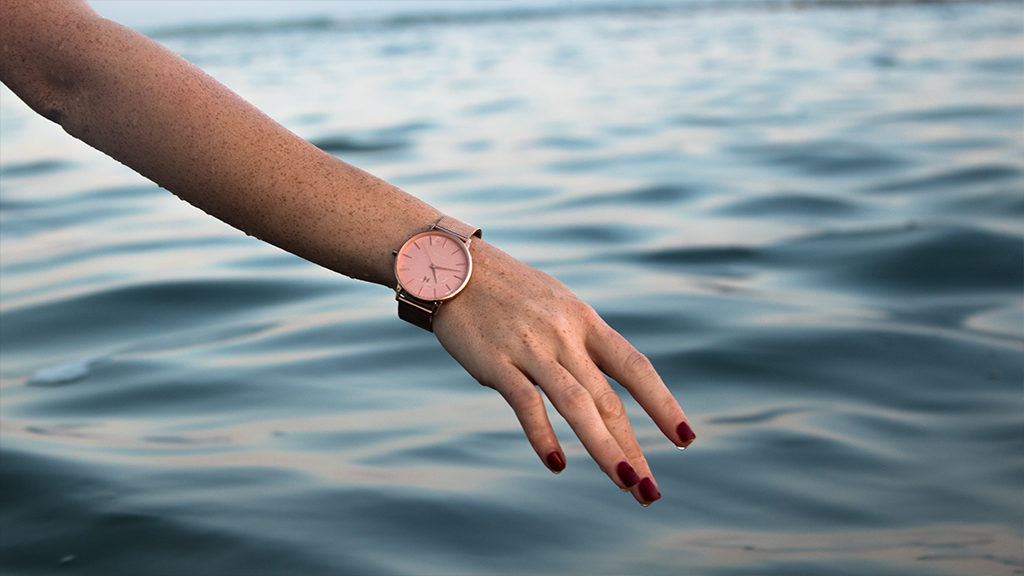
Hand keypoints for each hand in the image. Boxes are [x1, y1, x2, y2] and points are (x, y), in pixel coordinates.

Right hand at [432, 240, 694, 505]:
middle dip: (633, 448)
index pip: (635, 368)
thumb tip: (599, 393)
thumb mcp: (556, 305)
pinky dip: (543, 435)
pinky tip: (557, 464)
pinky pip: (526, 403)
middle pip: (609, 399)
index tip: (685, 439)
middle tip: (650, 491)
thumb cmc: (507, 291)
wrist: (451, 266)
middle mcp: (565, 335)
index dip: (663, 405)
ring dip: (605, 448)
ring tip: (627, 483)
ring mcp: (531, 348)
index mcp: (585, 321)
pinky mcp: (496, 361)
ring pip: (578, 404)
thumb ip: (579, 344)